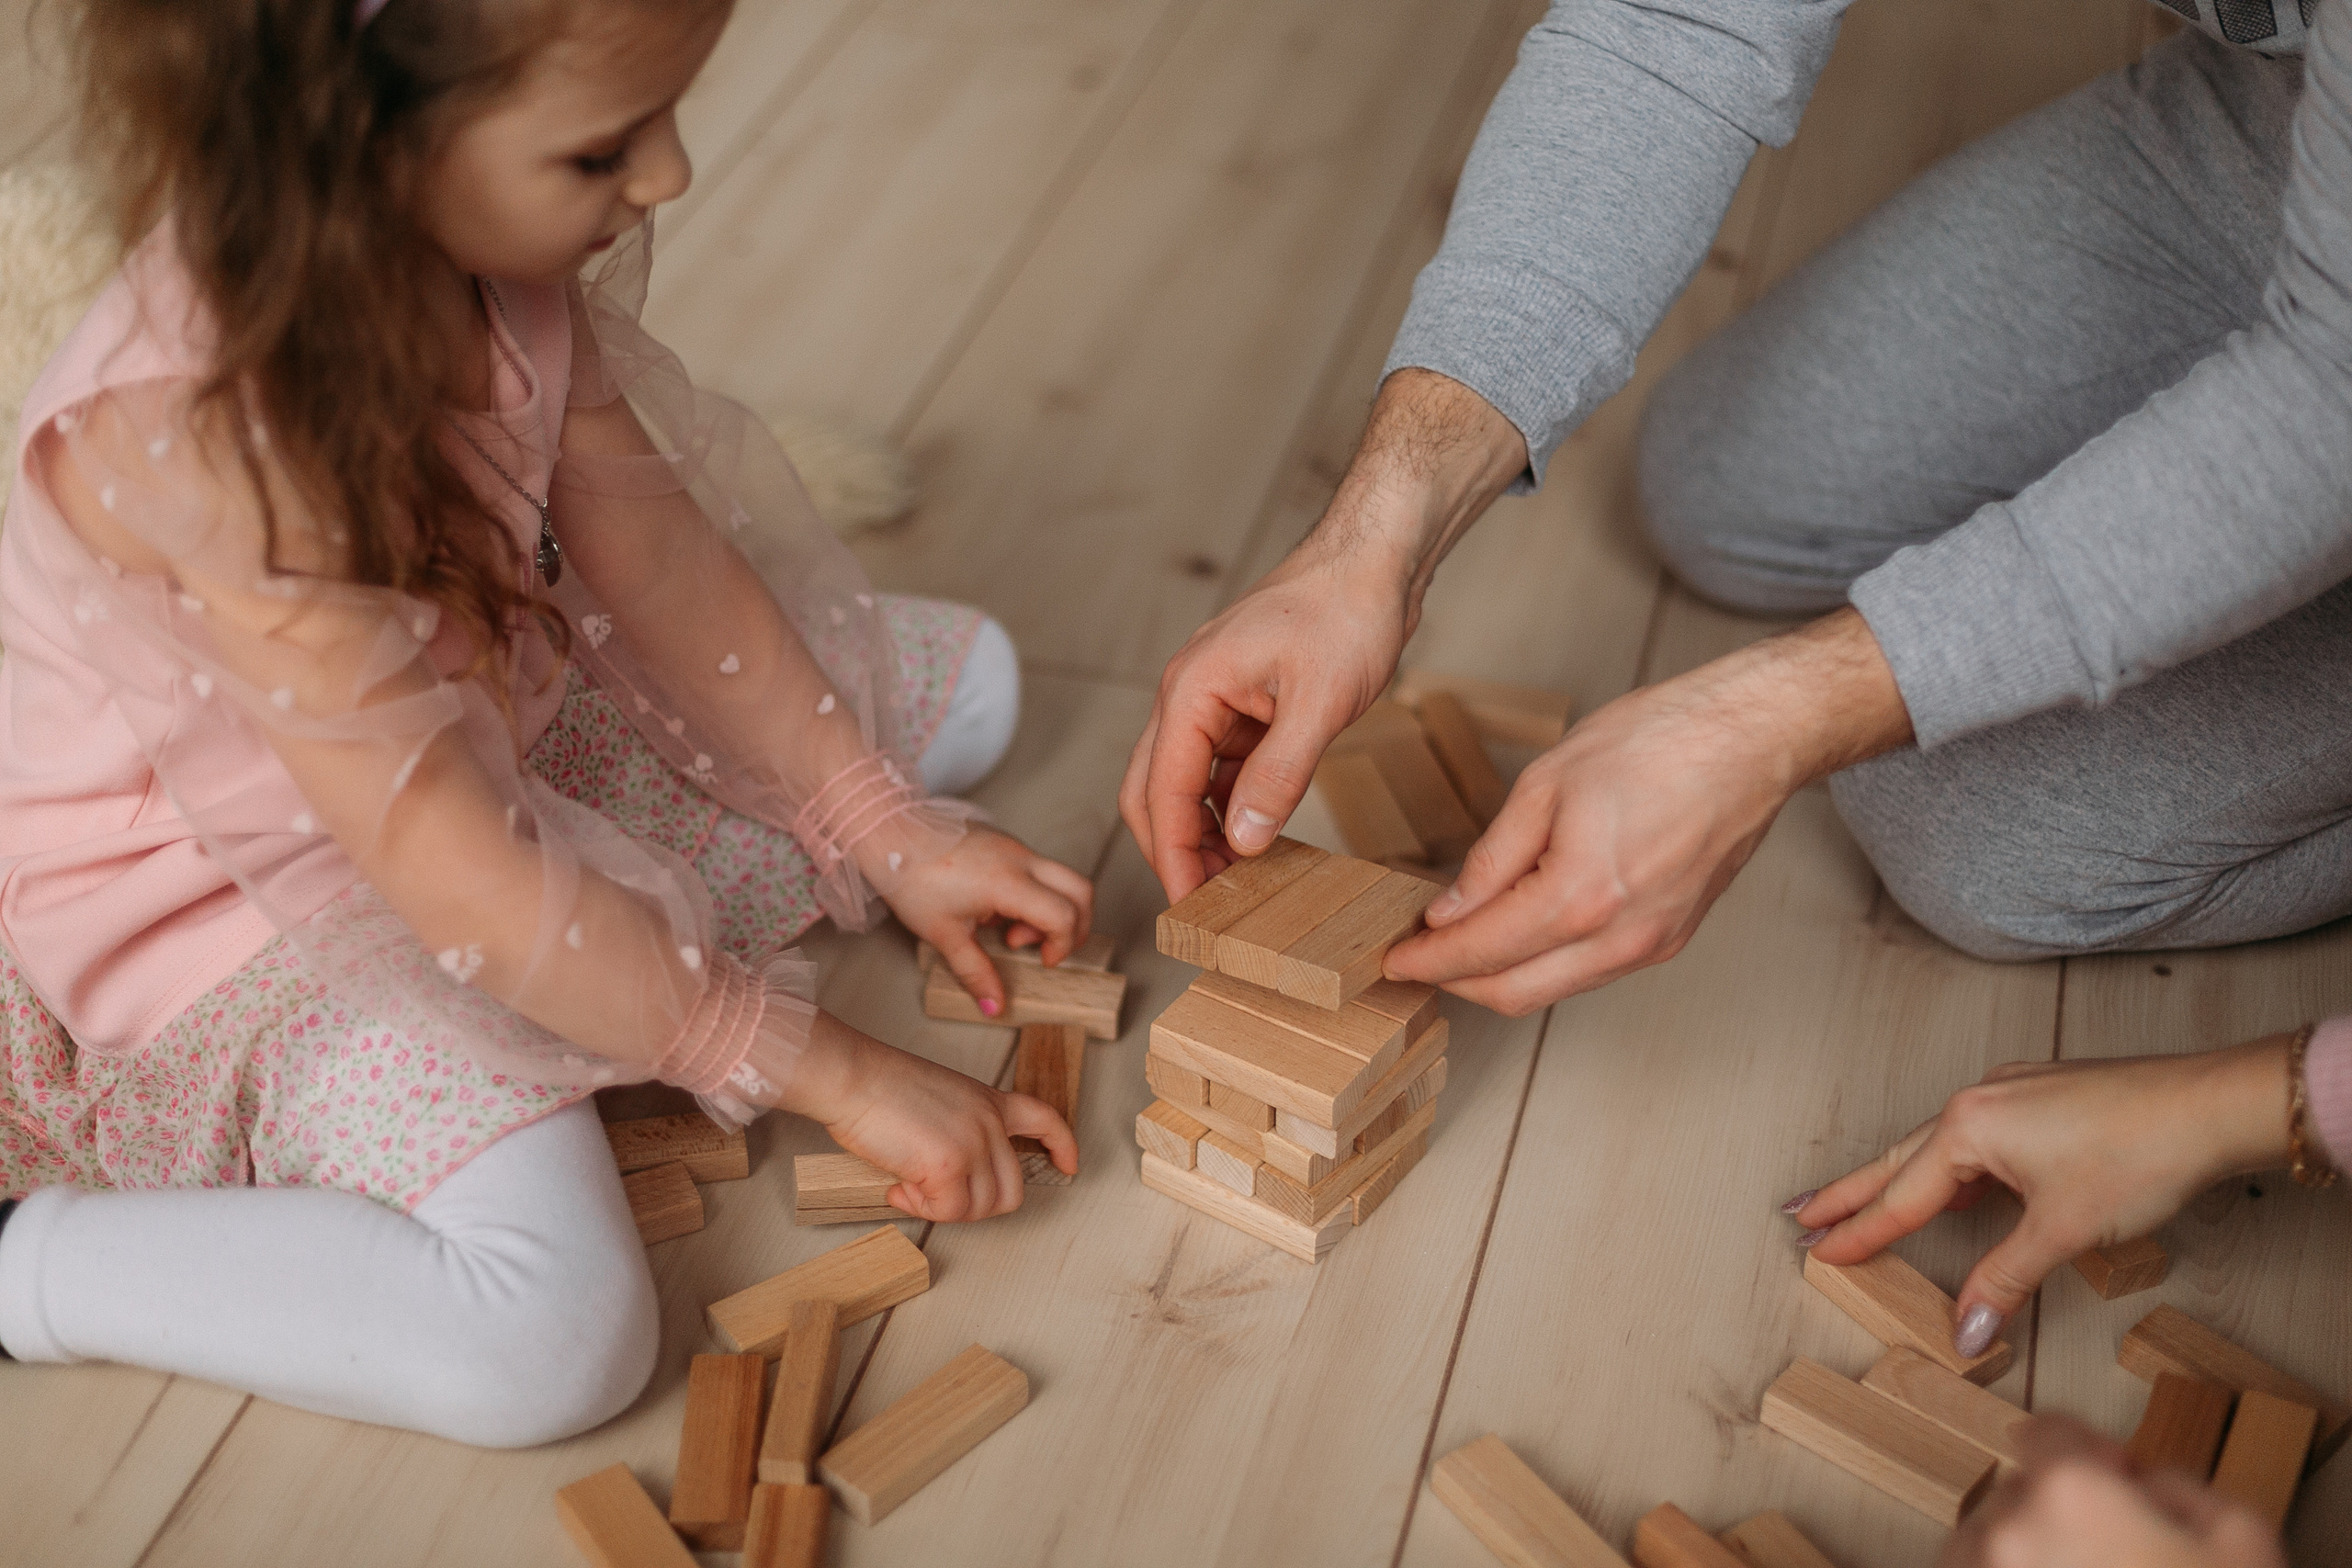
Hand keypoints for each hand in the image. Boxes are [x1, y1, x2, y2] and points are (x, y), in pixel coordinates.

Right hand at [786, 1011, 1076, 1219]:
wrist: (851, 1076)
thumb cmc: (877, 1085)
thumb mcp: (938, 1099)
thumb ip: (958, 1131)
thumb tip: (950, 1178)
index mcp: (989, 1101)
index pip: (1045, 1120)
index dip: (1063, 1146)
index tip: (1069, 1165)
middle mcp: (990, 1123)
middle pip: (1012, 1191)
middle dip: (974, 1206)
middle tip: (935, 1196)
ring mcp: (974, 1144)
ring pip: (981, 1208)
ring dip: (942, 1208)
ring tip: (908, 1186)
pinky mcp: (949, 1166)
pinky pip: (946, 1213)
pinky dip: (919, 1209)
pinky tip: (897, 1188)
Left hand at [882, 825, 1093, 1014]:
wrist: (890, 832)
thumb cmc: (911, 877)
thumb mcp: (943, 933)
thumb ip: (975, 971)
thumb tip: (995, 1004)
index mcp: (1008, 882)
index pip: (1064, 915)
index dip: (1062, 945)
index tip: (1040, 961)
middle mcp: (1021, 859)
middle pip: (1081, 890)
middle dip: (1077, 926)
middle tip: (1047, 949)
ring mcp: (1016, 846)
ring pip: (1062, 878)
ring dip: (1051, 910)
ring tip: (1009, 929)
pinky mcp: (1006, 842)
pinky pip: (1039, 869)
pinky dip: (1035, 895)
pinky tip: (997, 909)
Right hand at [1121, 547, 1405, 899]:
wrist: (1375, 558)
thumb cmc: (1346, 610)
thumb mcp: (1319, 703)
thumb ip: (1277, 776)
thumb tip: (1241, 841)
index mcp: (1191, 690)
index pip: (1163, 792)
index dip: (1174, 857)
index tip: (1190, 909)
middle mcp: (1189, 694)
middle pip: (1154, 791)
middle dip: (1174, 850)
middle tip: (1206, 906)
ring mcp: (1214, 699)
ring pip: (1185, 782)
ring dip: (1202, 832)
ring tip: (1235, 883)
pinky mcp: (1244, 704)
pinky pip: (1221, 766)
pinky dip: (1231, 805)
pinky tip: (1257, 837)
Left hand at [1385, 608, 1911, 1014]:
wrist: (1751, 739)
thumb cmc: (1658, 741)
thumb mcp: (1547, 784)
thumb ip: (1492, 858)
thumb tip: (1449, 911)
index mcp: (1581, 896)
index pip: (1482, 952)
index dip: (1428, 960)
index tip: (1394, 958)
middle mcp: (1621, 937)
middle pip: (1513, 992)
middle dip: (1455, 981)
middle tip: (1415, 959)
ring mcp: (1652, 945)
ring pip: (1554, 989)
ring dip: (1500, 976)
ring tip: (1458, 944)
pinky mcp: (1671, 939)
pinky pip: (1590, 970)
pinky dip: (1545, 962)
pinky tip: (1520, 932)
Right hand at [1791, 1040, 2291, 1358]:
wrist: (2209, 1105)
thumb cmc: (2140, 1152)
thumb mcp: (2061, 1229)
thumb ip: (2004, 1280)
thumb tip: (1966, 1330)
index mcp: (1969, 1129)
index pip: (1901, 1197)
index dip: (1860, 1232)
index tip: (1818, 1251)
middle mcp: (1978, 1103)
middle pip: (1899, 1159)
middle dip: (1850, 1192)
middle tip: (1802, 1213)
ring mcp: (2009, 1095)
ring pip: (1937, 1146)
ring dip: (1899, 1177)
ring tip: (1864, 1202)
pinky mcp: (2040, 1097)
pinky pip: (1974, 1135)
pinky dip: (1950, 1165)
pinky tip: (1957, 1183)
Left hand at [1942, 1416, 2284, 1567]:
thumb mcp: (2243, 1544)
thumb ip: (2180, 1489)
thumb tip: (2139, 1482)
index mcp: (2073, 1495)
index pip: (2050, 1433)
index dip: (2086, 1451)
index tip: (2109, 1476)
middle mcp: (2009, 1533)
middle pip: (2019, 1493)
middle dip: (2061, 1514)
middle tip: (2118, 1557)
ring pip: (1984, 1544)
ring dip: (2023, 1557)